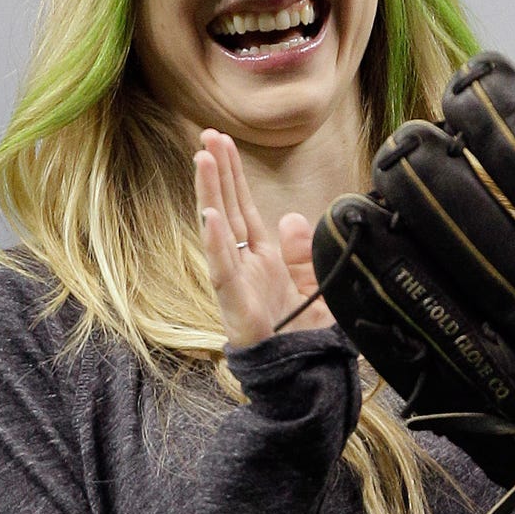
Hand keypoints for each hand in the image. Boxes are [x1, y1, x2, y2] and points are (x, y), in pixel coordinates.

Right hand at [193, 129, 335, 347]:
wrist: (302, 379)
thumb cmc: (302, 337)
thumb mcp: (312, 284)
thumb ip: (300, 252)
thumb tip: (291, 216)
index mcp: (262, 259)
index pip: (242, 207)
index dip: (232, 175)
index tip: (222, 142)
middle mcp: (245, 266)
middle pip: (227, 208)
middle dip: (217, 172)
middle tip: (206, 135)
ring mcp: (237, 283)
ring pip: (218, 231)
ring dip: (209, 194)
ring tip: (201, 159)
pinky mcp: (236, 305)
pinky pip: (223, 270)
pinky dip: (215, 243)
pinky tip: (208, 215)